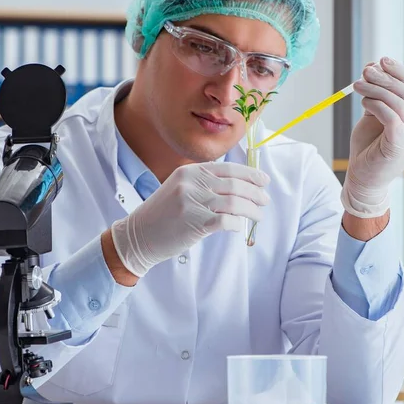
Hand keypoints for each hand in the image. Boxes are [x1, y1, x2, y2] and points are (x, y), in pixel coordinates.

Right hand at [110, 162, 270, 276]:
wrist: (139, 235)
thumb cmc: (163, 214)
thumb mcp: (180, 188)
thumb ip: (204, 183)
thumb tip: (238, 184)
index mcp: (190, 171)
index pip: (228, 168)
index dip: (250, 174)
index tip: (264, 181)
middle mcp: (192, 183)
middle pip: (235, 185)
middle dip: (255, 193)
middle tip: (265, 200)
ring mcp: (192, 202)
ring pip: (234, 202)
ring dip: (251, 210)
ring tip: (259, 215)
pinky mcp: (194, 222)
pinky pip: (226, 221)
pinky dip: (236, 224)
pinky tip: (239, 227)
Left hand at [341, 57, 403, 217]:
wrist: (363, 178)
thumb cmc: (369, 148)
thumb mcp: (374, 117)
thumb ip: (377, 95)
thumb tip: (372, 65)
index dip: (399, 72)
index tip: (381, 60)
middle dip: (385, 78)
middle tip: (366, 70)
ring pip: (398, 102)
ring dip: (376, 89)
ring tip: (357, 84)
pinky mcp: (402, 141)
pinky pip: (389, 114)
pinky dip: (374, 103)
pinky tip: (363, 102)